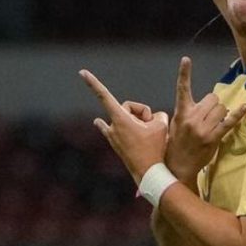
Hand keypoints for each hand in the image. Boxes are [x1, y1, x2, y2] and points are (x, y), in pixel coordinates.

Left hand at [79, 69, 168, 183]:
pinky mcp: (115, 144)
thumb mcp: (163, 125)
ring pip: (125, 118)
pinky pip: (109, 129)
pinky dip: (104, 125)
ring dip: (136, 121)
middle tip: (153, 125)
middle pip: (129, 107)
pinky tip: (97, 122)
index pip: (104, 96)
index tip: (82, 72)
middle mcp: (112, 126)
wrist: (149, 173)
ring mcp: (113, 136)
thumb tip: (152, 118)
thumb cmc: (156, 148)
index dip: (93, 83)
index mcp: (120, 119)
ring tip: (147, 134)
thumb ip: (157, 114)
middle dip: (142, 113)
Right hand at [166, 57, 245, 182]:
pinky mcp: (213, 137)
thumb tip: (208, 103)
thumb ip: (188, 111)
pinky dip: (238, 114)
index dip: (184, 73)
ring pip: (221, 108)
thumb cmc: (177, 144)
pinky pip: (229, 122)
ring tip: (213, 124)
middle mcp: (191, 118)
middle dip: (213, 105)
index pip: (182, 89)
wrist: (178, 166)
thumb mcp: (176, 124)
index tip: (186, 59)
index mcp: (181, 113)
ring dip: (222, 114)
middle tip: (208, 117)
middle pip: (212, 98)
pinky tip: (245, 108)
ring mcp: (202, 128)